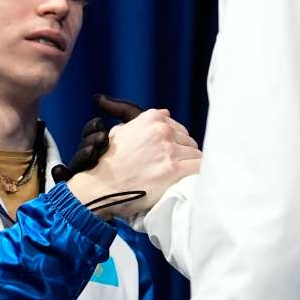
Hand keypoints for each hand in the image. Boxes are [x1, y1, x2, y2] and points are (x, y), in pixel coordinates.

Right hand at [66, 106, 200, 218]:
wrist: (100, 187)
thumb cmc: (109, 163)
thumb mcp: (121, 131)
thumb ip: (143, 121)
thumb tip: (166, 113)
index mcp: (152, 118)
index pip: (179, 129)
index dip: (176, 144)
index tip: (170, 155)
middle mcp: (162, 130)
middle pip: (189, 141)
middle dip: (183, 154)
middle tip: (171, 169)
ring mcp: (169, 150)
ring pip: (195, 154)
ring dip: (189, 166)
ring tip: (177, 177)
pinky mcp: (174, 170)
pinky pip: (199, 168)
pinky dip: (197, 175)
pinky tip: (190, 181)